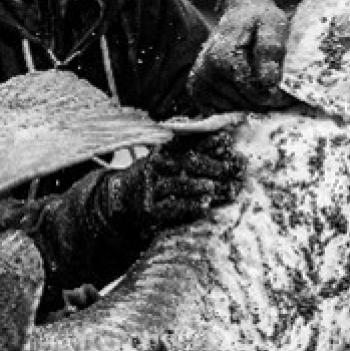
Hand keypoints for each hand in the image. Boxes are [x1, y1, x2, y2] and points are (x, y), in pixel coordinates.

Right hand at [104, 136, 243, 232]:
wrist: (121, 200)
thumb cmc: (154, 178)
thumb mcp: (167, 159)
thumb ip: (192, 151)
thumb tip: (226, 141)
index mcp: (163, 152)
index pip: (188, 144)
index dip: (207, 143)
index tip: (226, 141)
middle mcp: (155, 167)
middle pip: (184, 163)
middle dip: (208, 164)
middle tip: (227, 167)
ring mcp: (151, 187)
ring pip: (176, 185)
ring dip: (197, 185)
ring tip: (213, 186)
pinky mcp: (150, 209)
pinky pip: (171, 207)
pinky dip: (189, 206)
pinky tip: (204, 206)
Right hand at [188, 0, 288, 111]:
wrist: (241, 10)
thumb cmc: (260, 18)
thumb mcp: (273, 26)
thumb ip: (271, 52)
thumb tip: (269, 84)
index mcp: (224, 56)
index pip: (252, 92)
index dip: (272, 96)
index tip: (285, 94)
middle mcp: (207, 70)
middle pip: (243, 104)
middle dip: (262, 101)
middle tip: (277, 92)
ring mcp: (199, 80)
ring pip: (232, 110)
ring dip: (249, 105)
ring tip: (261, 89)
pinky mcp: (197, 88)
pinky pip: (218, 111)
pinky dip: (233, 106)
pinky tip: (243, 93)